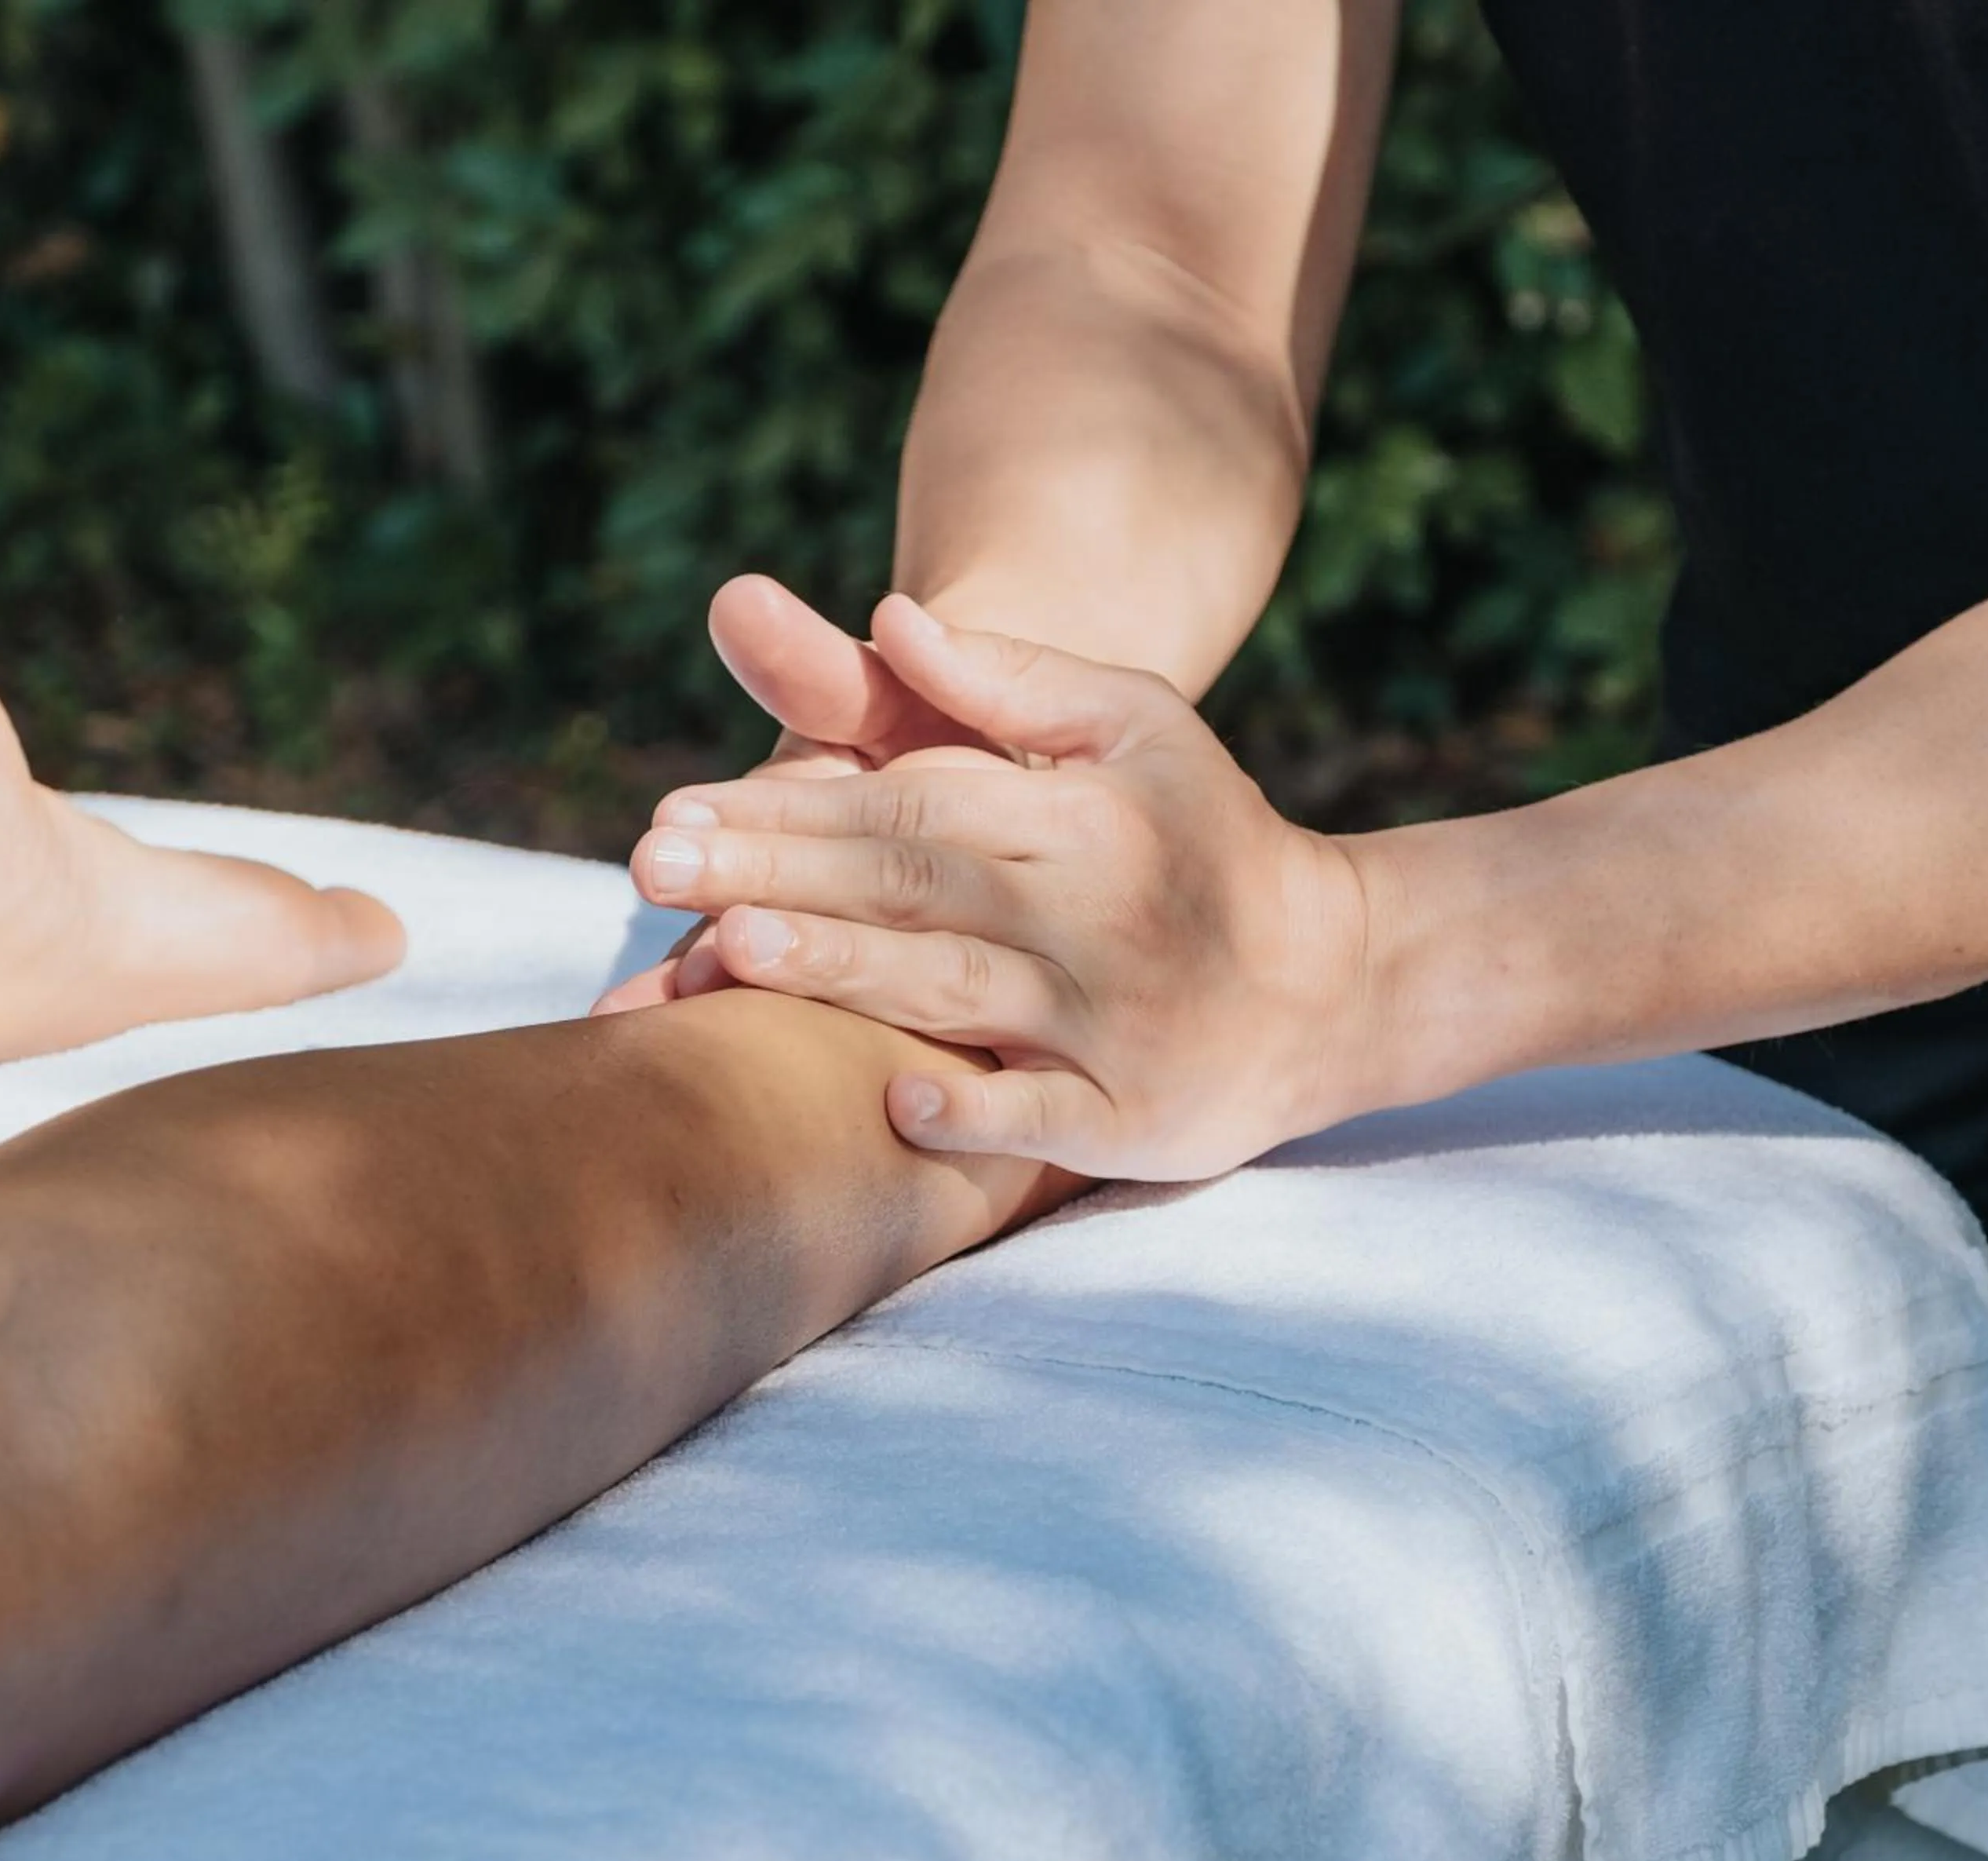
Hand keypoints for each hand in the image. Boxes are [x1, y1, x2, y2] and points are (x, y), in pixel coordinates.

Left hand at [619, 595, 1382, 1179]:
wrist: (1337, 980)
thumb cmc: (1207, 838)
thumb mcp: (1134, 727)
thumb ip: (1010, 681)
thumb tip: (892, 616)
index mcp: (1079, 813)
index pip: (907, 806)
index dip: (786, 807)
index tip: (670, 813)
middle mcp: (1091, 912)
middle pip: (910, 888)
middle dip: (774, 877)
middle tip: (650, 869)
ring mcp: (1111, 1019)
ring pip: (956, 991)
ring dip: (843, 973)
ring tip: (731, 952)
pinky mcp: (1131, 1114)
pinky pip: (1045, 1116)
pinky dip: (978, 1110)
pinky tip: (898, 1104)